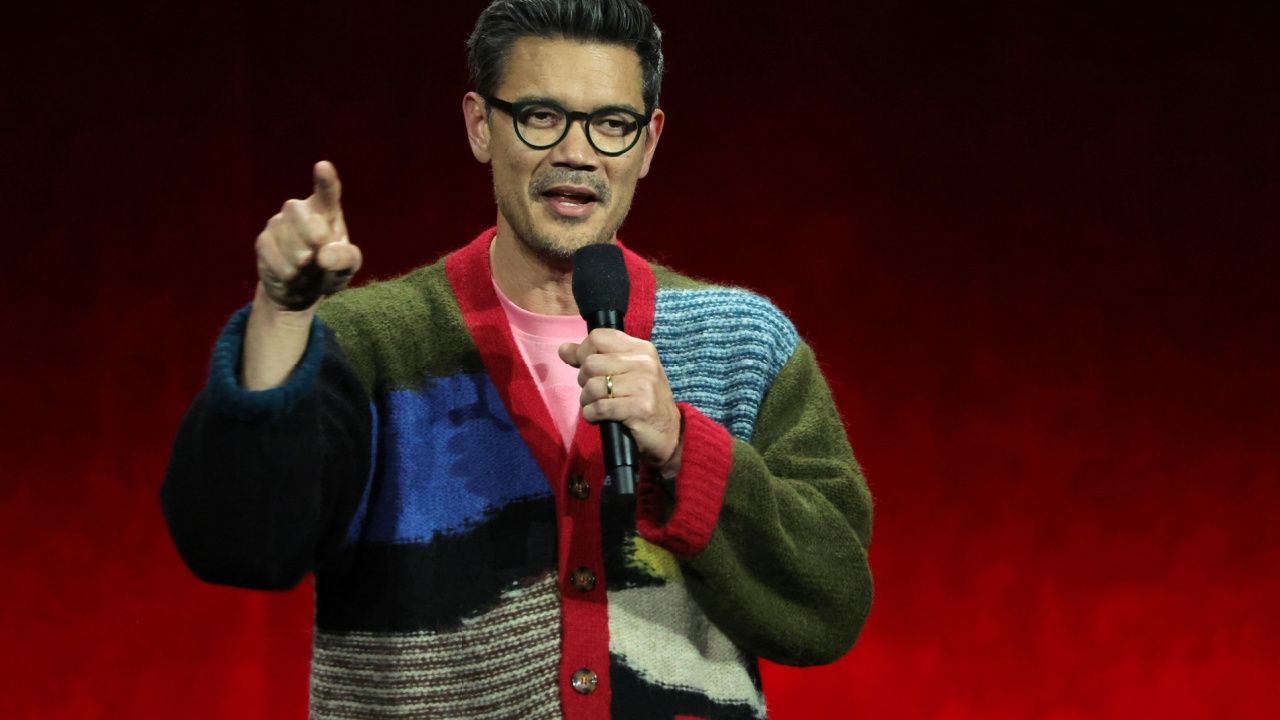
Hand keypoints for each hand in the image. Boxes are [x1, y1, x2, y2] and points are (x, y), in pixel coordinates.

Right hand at [255, 161, 362, 311]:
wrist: (299, 289)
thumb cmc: (329, 270)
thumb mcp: (347, 267)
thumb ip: (345, 258)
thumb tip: (324, 256)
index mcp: (326, 209)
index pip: (327, 192)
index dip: (325, 180)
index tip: (322, 166)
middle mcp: (299, 209)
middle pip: (316, 235)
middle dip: (321, 257)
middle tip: (319, 262)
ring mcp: (278, 222)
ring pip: (299, 255)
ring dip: (306, 271)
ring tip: (304, 268)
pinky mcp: (262, 241)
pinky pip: (282, 267)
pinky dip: (292, 279)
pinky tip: (291, 275)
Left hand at [559, 328, 683, 476]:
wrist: (670, 433)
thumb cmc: (643, 401)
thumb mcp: (625, 373)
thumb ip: (595, 358)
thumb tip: (563, 349)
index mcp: (641, 349)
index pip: (598, 337)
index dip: (582, 353)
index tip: (586, 369)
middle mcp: (644, 363)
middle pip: (590, 363)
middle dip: (584, 382)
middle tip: (596, 393)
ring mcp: (643, 385)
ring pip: (592, 386)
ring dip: (587, 401)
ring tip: (598, 406)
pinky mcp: (639, 408)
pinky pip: (599, 407)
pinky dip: (592, 415)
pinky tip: (600, 418)